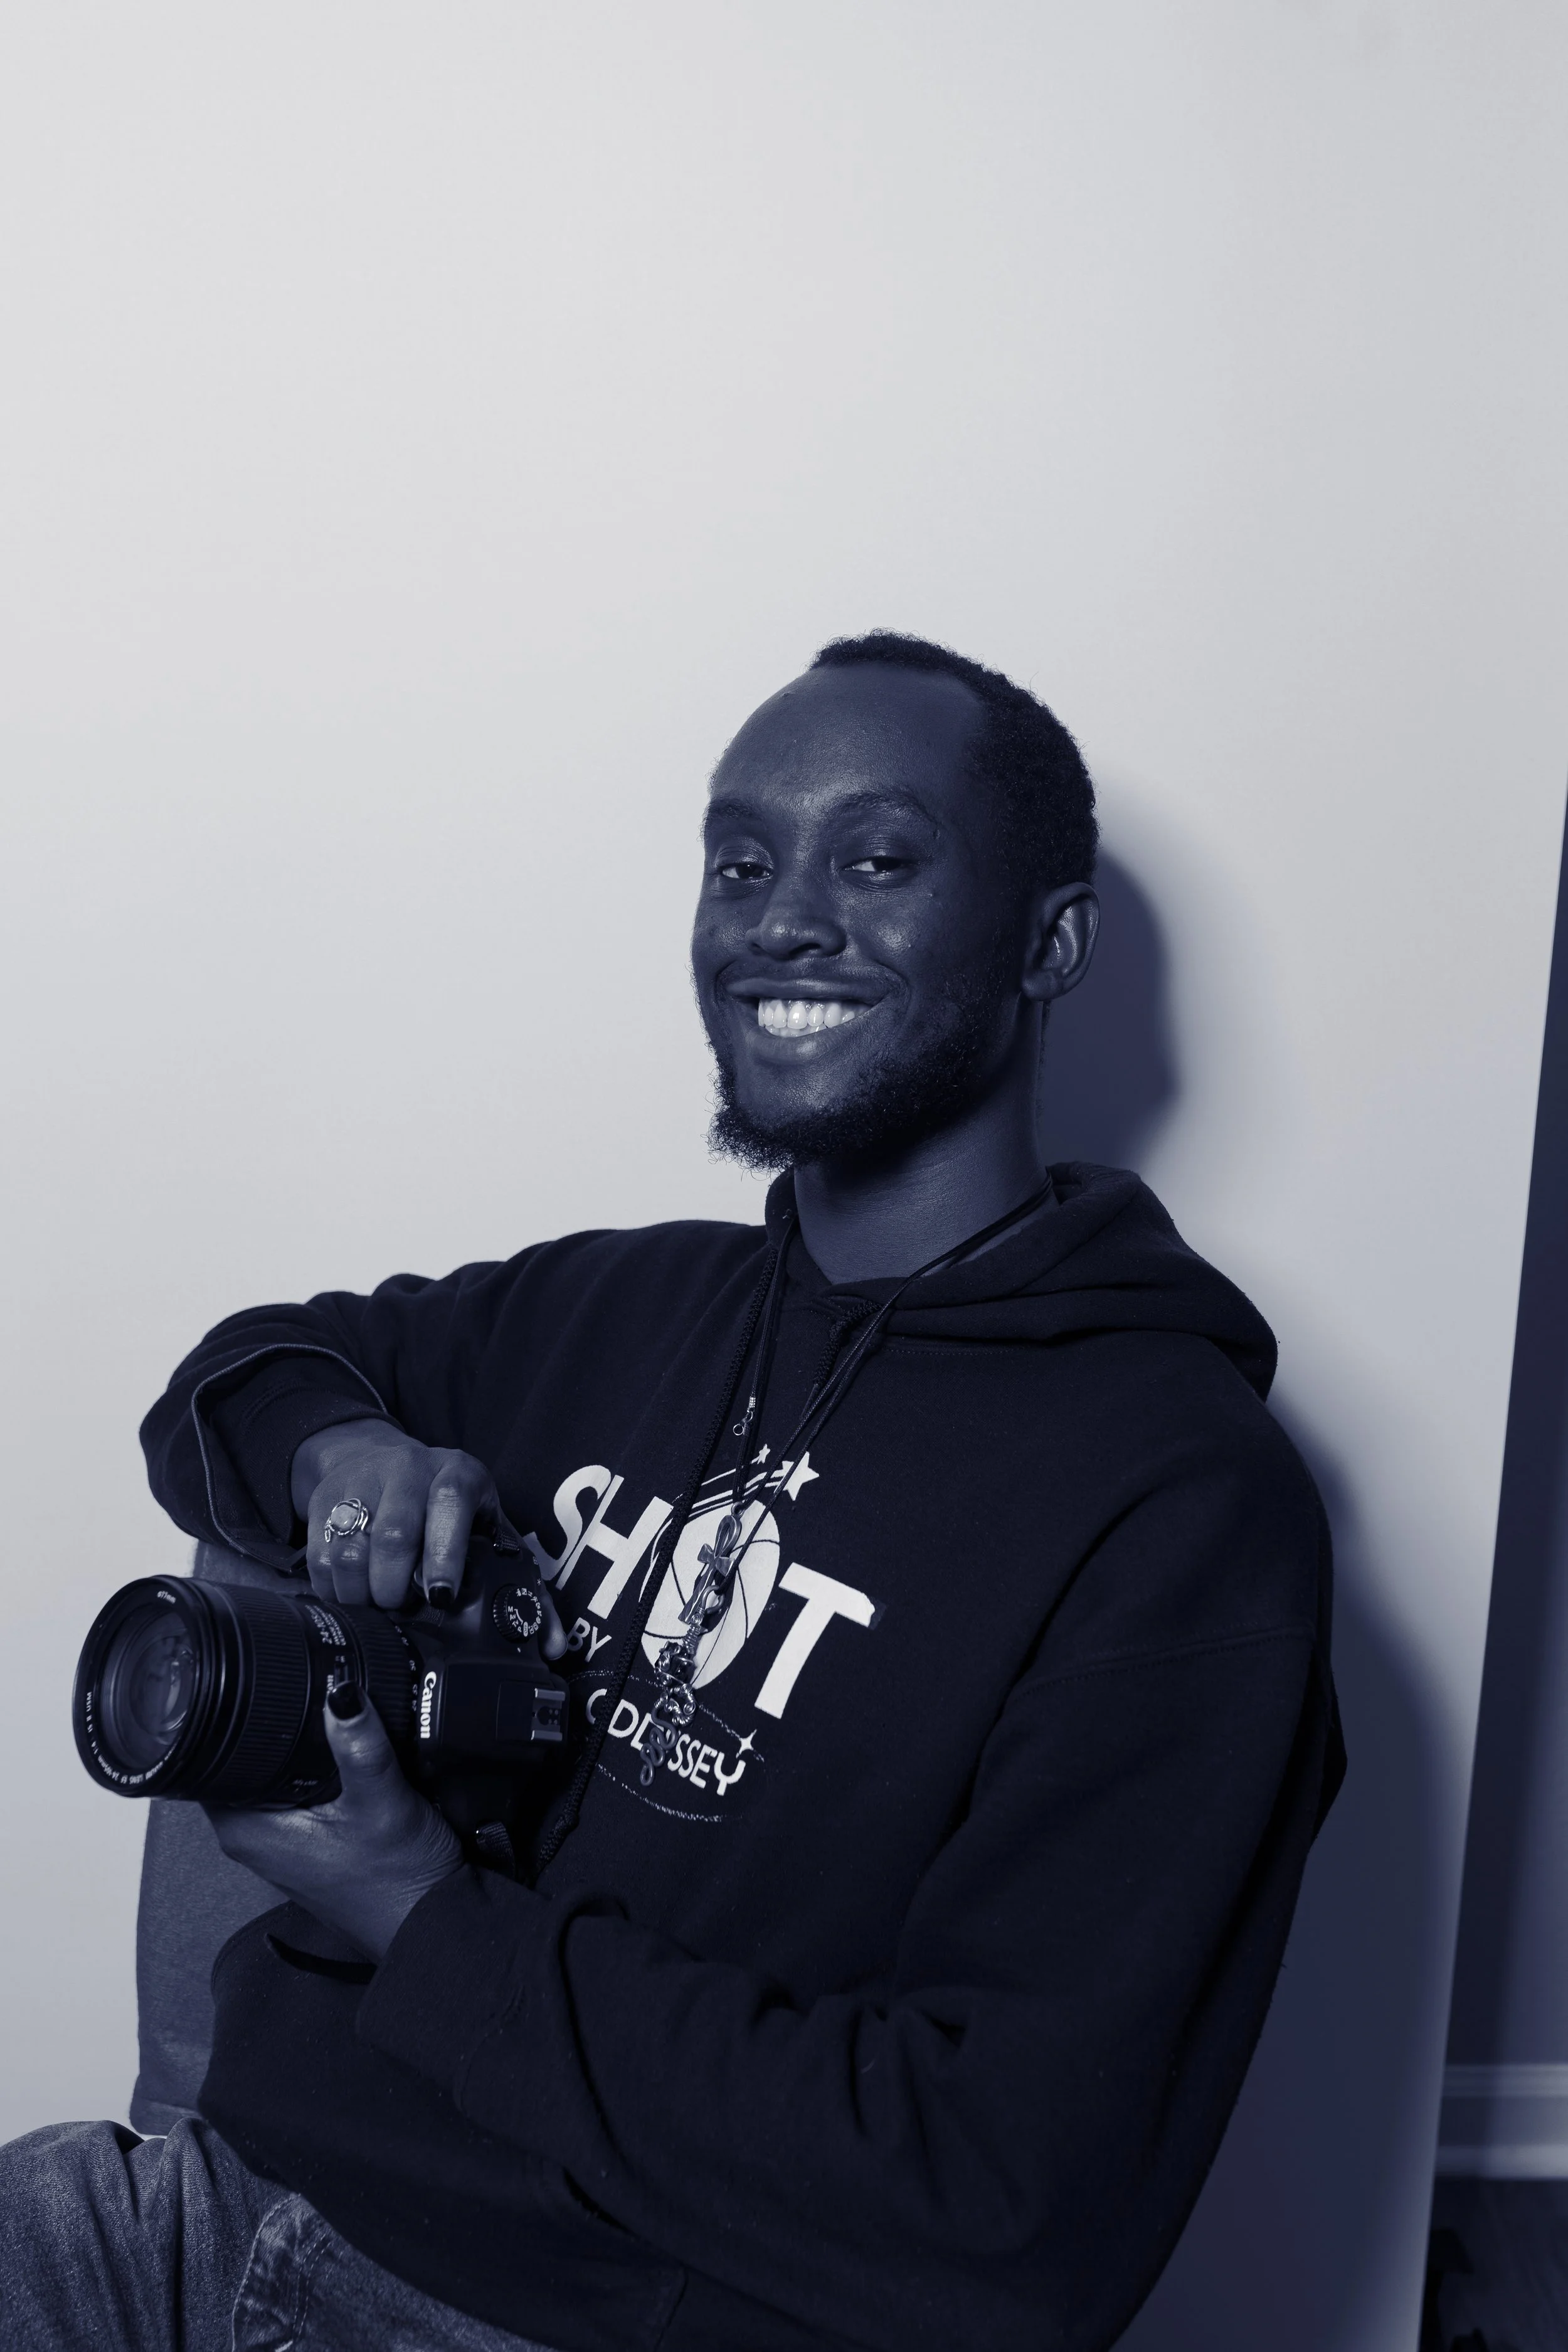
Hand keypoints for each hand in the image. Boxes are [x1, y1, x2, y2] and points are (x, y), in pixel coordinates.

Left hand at [204, 1687, 463, 1961]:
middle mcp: (252, 1839)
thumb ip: (360, 1744)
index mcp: (246, 1830)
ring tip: (335, 1732)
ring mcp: (278, 1844)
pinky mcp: (305, 1844)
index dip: (233, 1715)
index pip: (209, 1756)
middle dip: (273, 1728)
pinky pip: (295, 1793)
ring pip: (270, 1775)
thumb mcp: (381, 1801)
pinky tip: (344, 1762)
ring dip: (297, 1751)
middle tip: (314, 1701)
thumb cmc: (398, 1882)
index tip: (265, 1686)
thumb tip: (341, 1692)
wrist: (430, 1922)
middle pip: (241, 1760)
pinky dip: (314, 1773)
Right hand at [292, 1419, 557, 1631]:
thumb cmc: (450, 1511)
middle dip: (397, 1588)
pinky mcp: (323, 1499)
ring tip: (381, 1606)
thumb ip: (524, 1587)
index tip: (442, 1597)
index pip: (449, 1506)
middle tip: (405, 1609)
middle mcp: (408, 1470)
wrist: (381, 1461)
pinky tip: (354, 1597)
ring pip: (351, 1549)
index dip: (444, 1555)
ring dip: (364, 1594)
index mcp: (457, 1476)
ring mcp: (361, 1482)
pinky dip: (335, 1590)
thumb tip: (551, 1645)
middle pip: (394, 1535)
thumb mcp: (488, 1531)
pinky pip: (320, 1557)